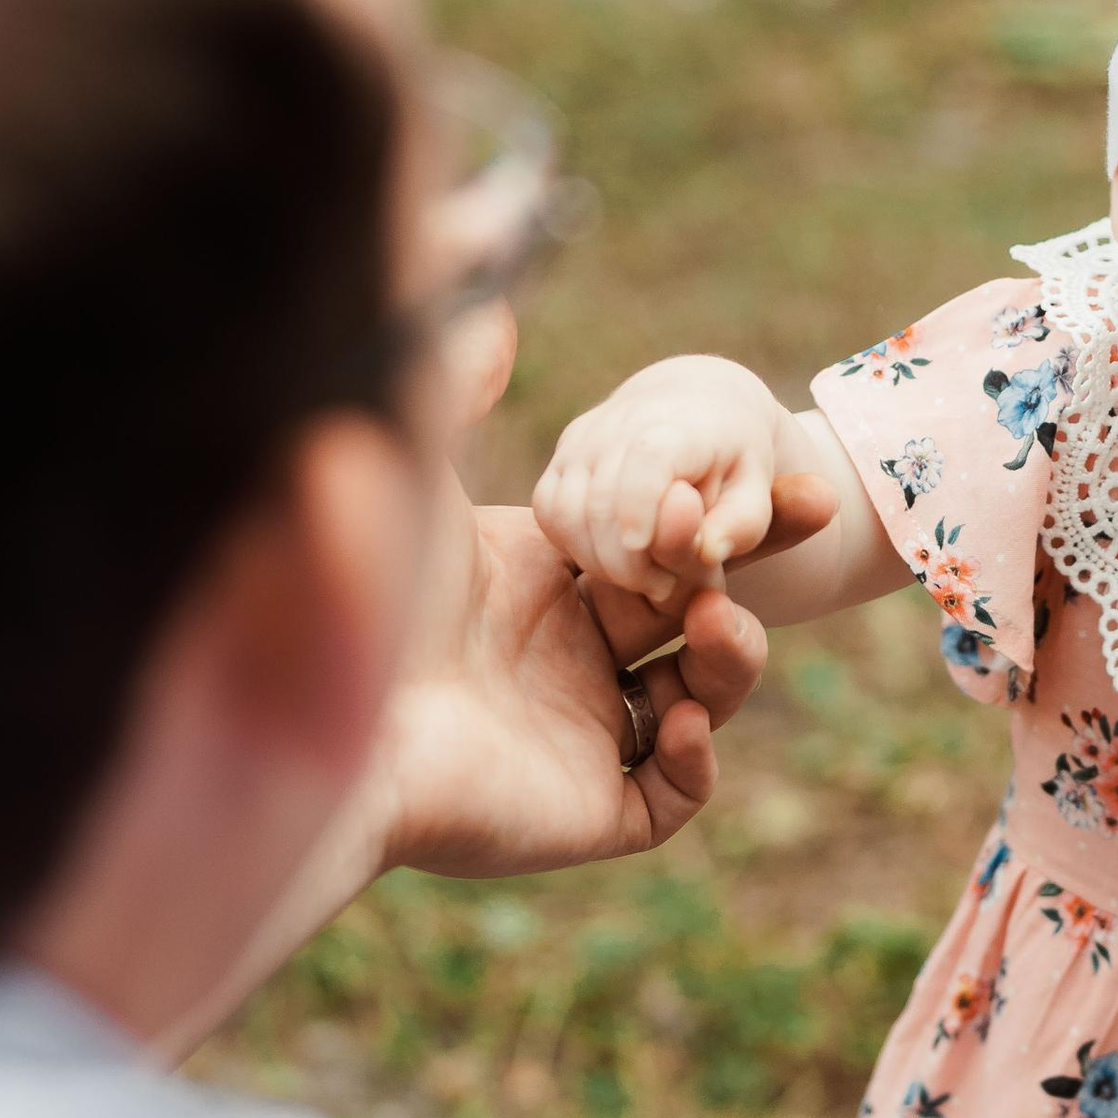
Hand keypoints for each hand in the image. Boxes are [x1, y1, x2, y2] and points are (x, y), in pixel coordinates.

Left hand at [364, 310, 764, 879]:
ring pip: (697, 701)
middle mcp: (560, 663)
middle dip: (746, 579)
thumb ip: (458, 384)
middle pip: (690, 618)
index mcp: (535, 585)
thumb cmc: (364, 584)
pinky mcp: (581, 813)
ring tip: (716, 623)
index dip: (716, 520)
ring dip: (729, 660)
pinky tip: (676, 715)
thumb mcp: (416, 462)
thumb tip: (492, 305)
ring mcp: (573, 741)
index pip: (654, 549)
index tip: (787, 484)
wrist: (320, 715)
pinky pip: (671, 796)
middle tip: (798, 530)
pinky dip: (694, 758)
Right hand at [535, 355, 840, 610]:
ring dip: (597, 559)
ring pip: (565, 509)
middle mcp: (620, 423)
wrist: (696, 411)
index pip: (646, 460)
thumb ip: (741, 525)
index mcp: (679, 425)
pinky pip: (549, 511)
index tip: (642, 547)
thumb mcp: (756, 495)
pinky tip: (611, 557)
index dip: (638, 507)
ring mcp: (584, 439)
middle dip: (625, 560)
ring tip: (641, 576)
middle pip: (600, 498)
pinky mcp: (562, 457)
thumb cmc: (732, 464)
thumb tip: (708, 552)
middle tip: (662, 587)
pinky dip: (572, 544)